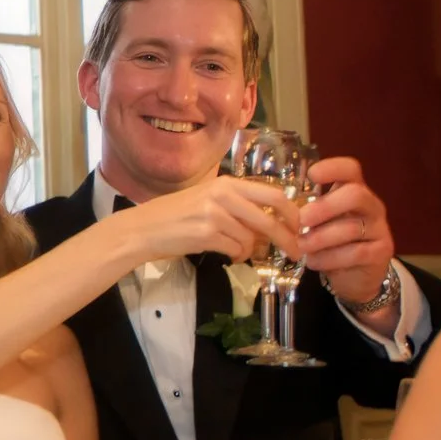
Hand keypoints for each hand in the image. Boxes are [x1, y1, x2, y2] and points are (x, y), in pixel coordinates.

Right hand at [115, 173, 301, 268]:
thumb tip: (272, 224)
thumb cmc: (174, 216)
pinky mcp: (207, 234)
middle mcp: (222, 194)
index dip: (293, 213)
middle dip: (287, 237)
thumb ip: (239, 207)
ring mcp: (214, 214)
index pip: (273, 194)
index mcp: (226, 183)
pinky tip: (225, 254)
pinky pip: (237, 249)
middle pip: (271, 217)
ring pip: (252, 238)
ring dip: (250, 249)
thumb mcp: (208, 201)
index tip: (299, 228)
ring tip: (236, 251)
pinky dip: (236, 256)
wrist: (141, 229)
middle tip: (295, 250)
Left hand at [301, 155, 397, 308]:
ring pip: (351, 228)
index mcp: (354, 191)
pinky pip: (355, 253)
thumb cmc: (330, 240)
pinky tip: (313, 261)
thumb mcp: (318, 221)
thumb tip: (277, 206)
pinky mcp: (382, 252)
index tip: (312, 174)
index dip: (333, 168)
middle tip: (302, 220)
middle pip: (355, 195)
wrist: (355, 275)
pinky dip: (329, 258)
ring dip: (320, 238)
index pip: (351, 169)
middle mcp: (371, 205)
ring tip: (301, 246)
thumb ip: (306, 209)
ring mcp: (380, 228)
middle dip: (324, 207)